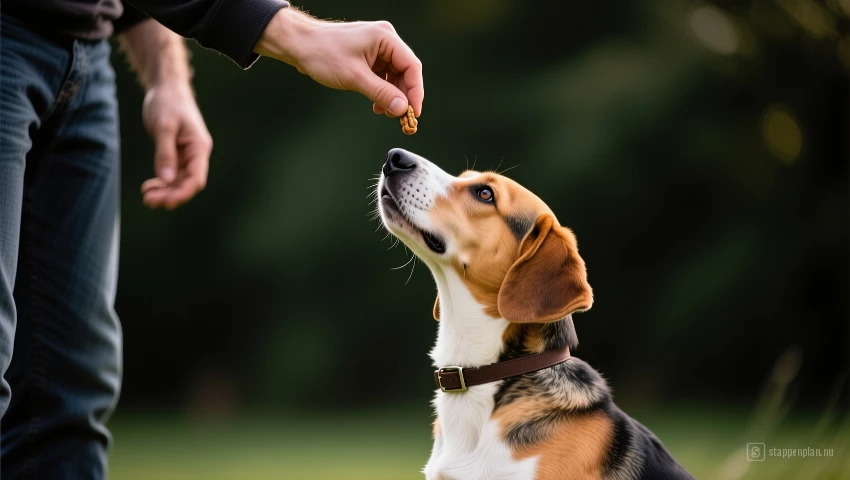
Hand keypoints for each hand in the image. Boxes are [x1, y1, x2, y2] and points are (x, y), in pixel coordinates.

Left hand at [140, 84, 212, 209]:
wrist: (167, 88)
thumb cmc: (168, 103)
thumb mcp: (164, 127)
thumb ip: (165, 153)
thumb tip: (166, 180)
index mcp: (199, 147)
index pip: (196, 178)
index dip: (183, 193)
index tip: (166, 202)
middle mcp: (196, 154)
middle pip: (188, 183)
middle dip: (170, 195)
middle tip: (149, 201)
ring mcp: (187, 155)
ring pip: (179, 181)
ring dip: (165, 191)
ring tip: (146, 196)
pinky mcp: (177, 154)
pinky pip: (172, 174)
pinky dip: (162, 182)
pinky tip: (149, 187)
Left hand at [255, 8, 423, 117]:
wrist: (299, 45)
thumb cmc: (323, 53)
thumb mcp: (354, 77)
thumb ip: (381, 93)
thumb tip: (402, 108)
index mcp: (385, 37)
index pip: (411, 66)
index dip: (415, 91)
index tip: (413, 112)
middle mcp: (385, 39)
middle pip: (405, 71)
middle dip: (403, 95)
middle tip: (400, 117)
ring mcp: (377, 47)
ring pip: (394, 75)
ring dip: (392, 95)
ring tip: (386, 112)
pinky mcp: (369, 55)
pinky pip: (383, 75)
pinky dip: (382, 90)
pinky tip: (377, 105)